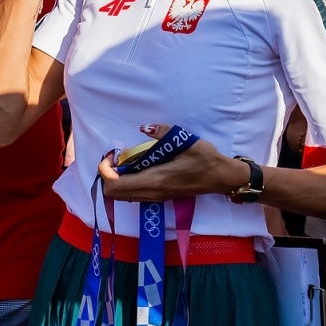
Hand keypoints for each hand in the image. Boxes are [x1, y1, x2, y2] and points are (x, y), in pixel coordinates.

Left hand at [98, 123, 237, 202]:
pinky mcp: (158, 197)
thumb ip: (162, 133)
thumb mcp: (185, 141)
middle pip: (114, 193)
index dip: (105, 170)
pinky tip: (135, 168)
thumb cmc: (205, 159)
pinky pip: (132, 195)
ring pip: (122, 196)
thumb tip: (144, 128)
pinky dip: (125, 184)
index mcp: (155, 180)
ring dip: (116, 180)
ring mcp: (155, 197)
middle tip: (115, 158)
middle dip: (107, 175)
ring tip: (124, 162)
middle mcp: (151, 192)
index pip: (116, 184)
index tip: (110, 155)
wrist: (220, 177)